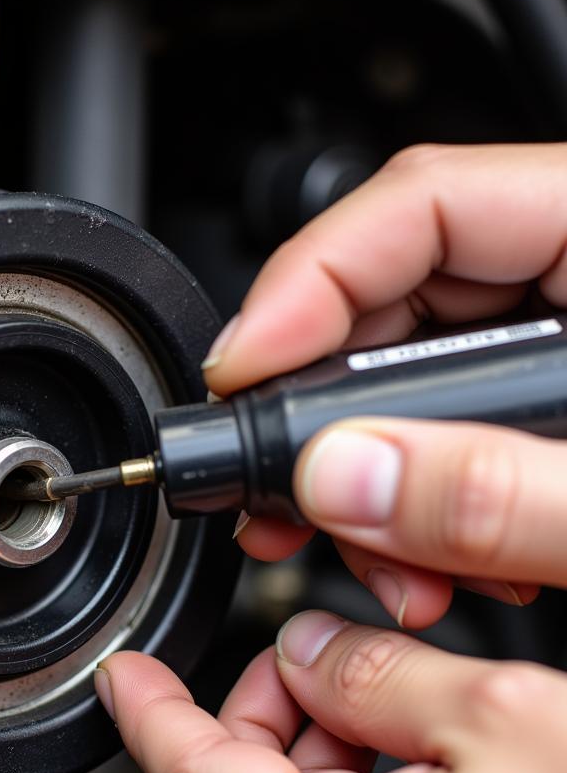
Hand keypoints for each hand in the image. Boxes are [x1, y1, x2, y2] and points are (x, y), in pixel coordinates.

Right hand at [203, 143, 566, 626]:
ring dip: (366, 493)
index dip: (304, 283)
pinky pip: (439, 441)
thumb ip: (507, 492)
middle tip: (275, 498)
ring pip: (402, 392)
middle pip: (388, 309)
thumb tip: (345, 482)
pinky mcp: (535, 416)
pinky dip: (416, 515)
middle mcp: (565, 282)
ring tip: (383, 568)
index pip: (418, 204)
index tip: (238, 373)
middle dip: (320, 427)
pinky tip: (437, 568)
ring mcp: (545, 351)